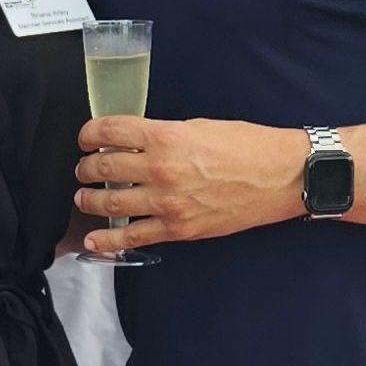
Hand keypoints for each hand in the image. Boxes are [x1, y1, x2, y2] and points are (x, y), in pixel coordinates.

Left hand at [74, 118, 307, 255]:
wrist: (281, 176)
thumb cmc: (247, 145)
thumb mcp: (199, 126)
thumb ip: (163, 134)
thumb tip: (134, 141)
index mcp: (165, 136)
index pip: (109, 132)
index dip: (89, 134)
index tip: (86, 138)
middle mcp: (161, 169)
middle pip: (103, 168)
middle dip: (86, 168)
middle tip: (84, 168)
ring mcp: (167, 203)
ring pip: (110, 202)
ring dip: (90, 199)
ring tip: (85, 196)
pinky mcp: (178, 229)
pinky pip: (133, 236)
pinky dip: (108, 239)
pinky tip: (94, 239)